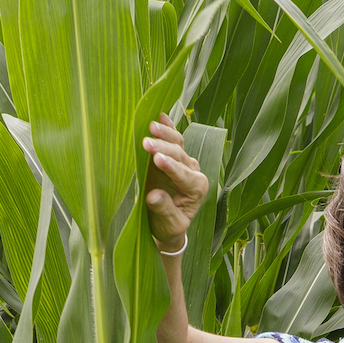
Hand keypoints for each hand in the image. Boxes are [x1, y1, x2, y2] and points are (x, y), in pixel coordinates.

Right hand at [141, 113, 207, 252]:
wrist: (167, 224)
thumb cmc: (168, 227)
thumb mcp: (169, 225)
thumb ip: (164, 210)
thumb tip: (154, 196)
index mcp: (197, 189)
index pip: (183, 175)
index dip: (170, 167)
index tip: (156, 159)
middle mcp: (194, 172)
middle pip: (179, 155)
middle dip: (163, 148)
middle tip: (146, 143)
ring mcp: (184, 162)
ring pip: (177, 143)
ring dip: (164, 134)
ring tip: (150, 127)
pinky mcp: (174, 155)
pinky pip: (173, 138)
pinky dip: (168, 127)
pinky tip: (161, 115)